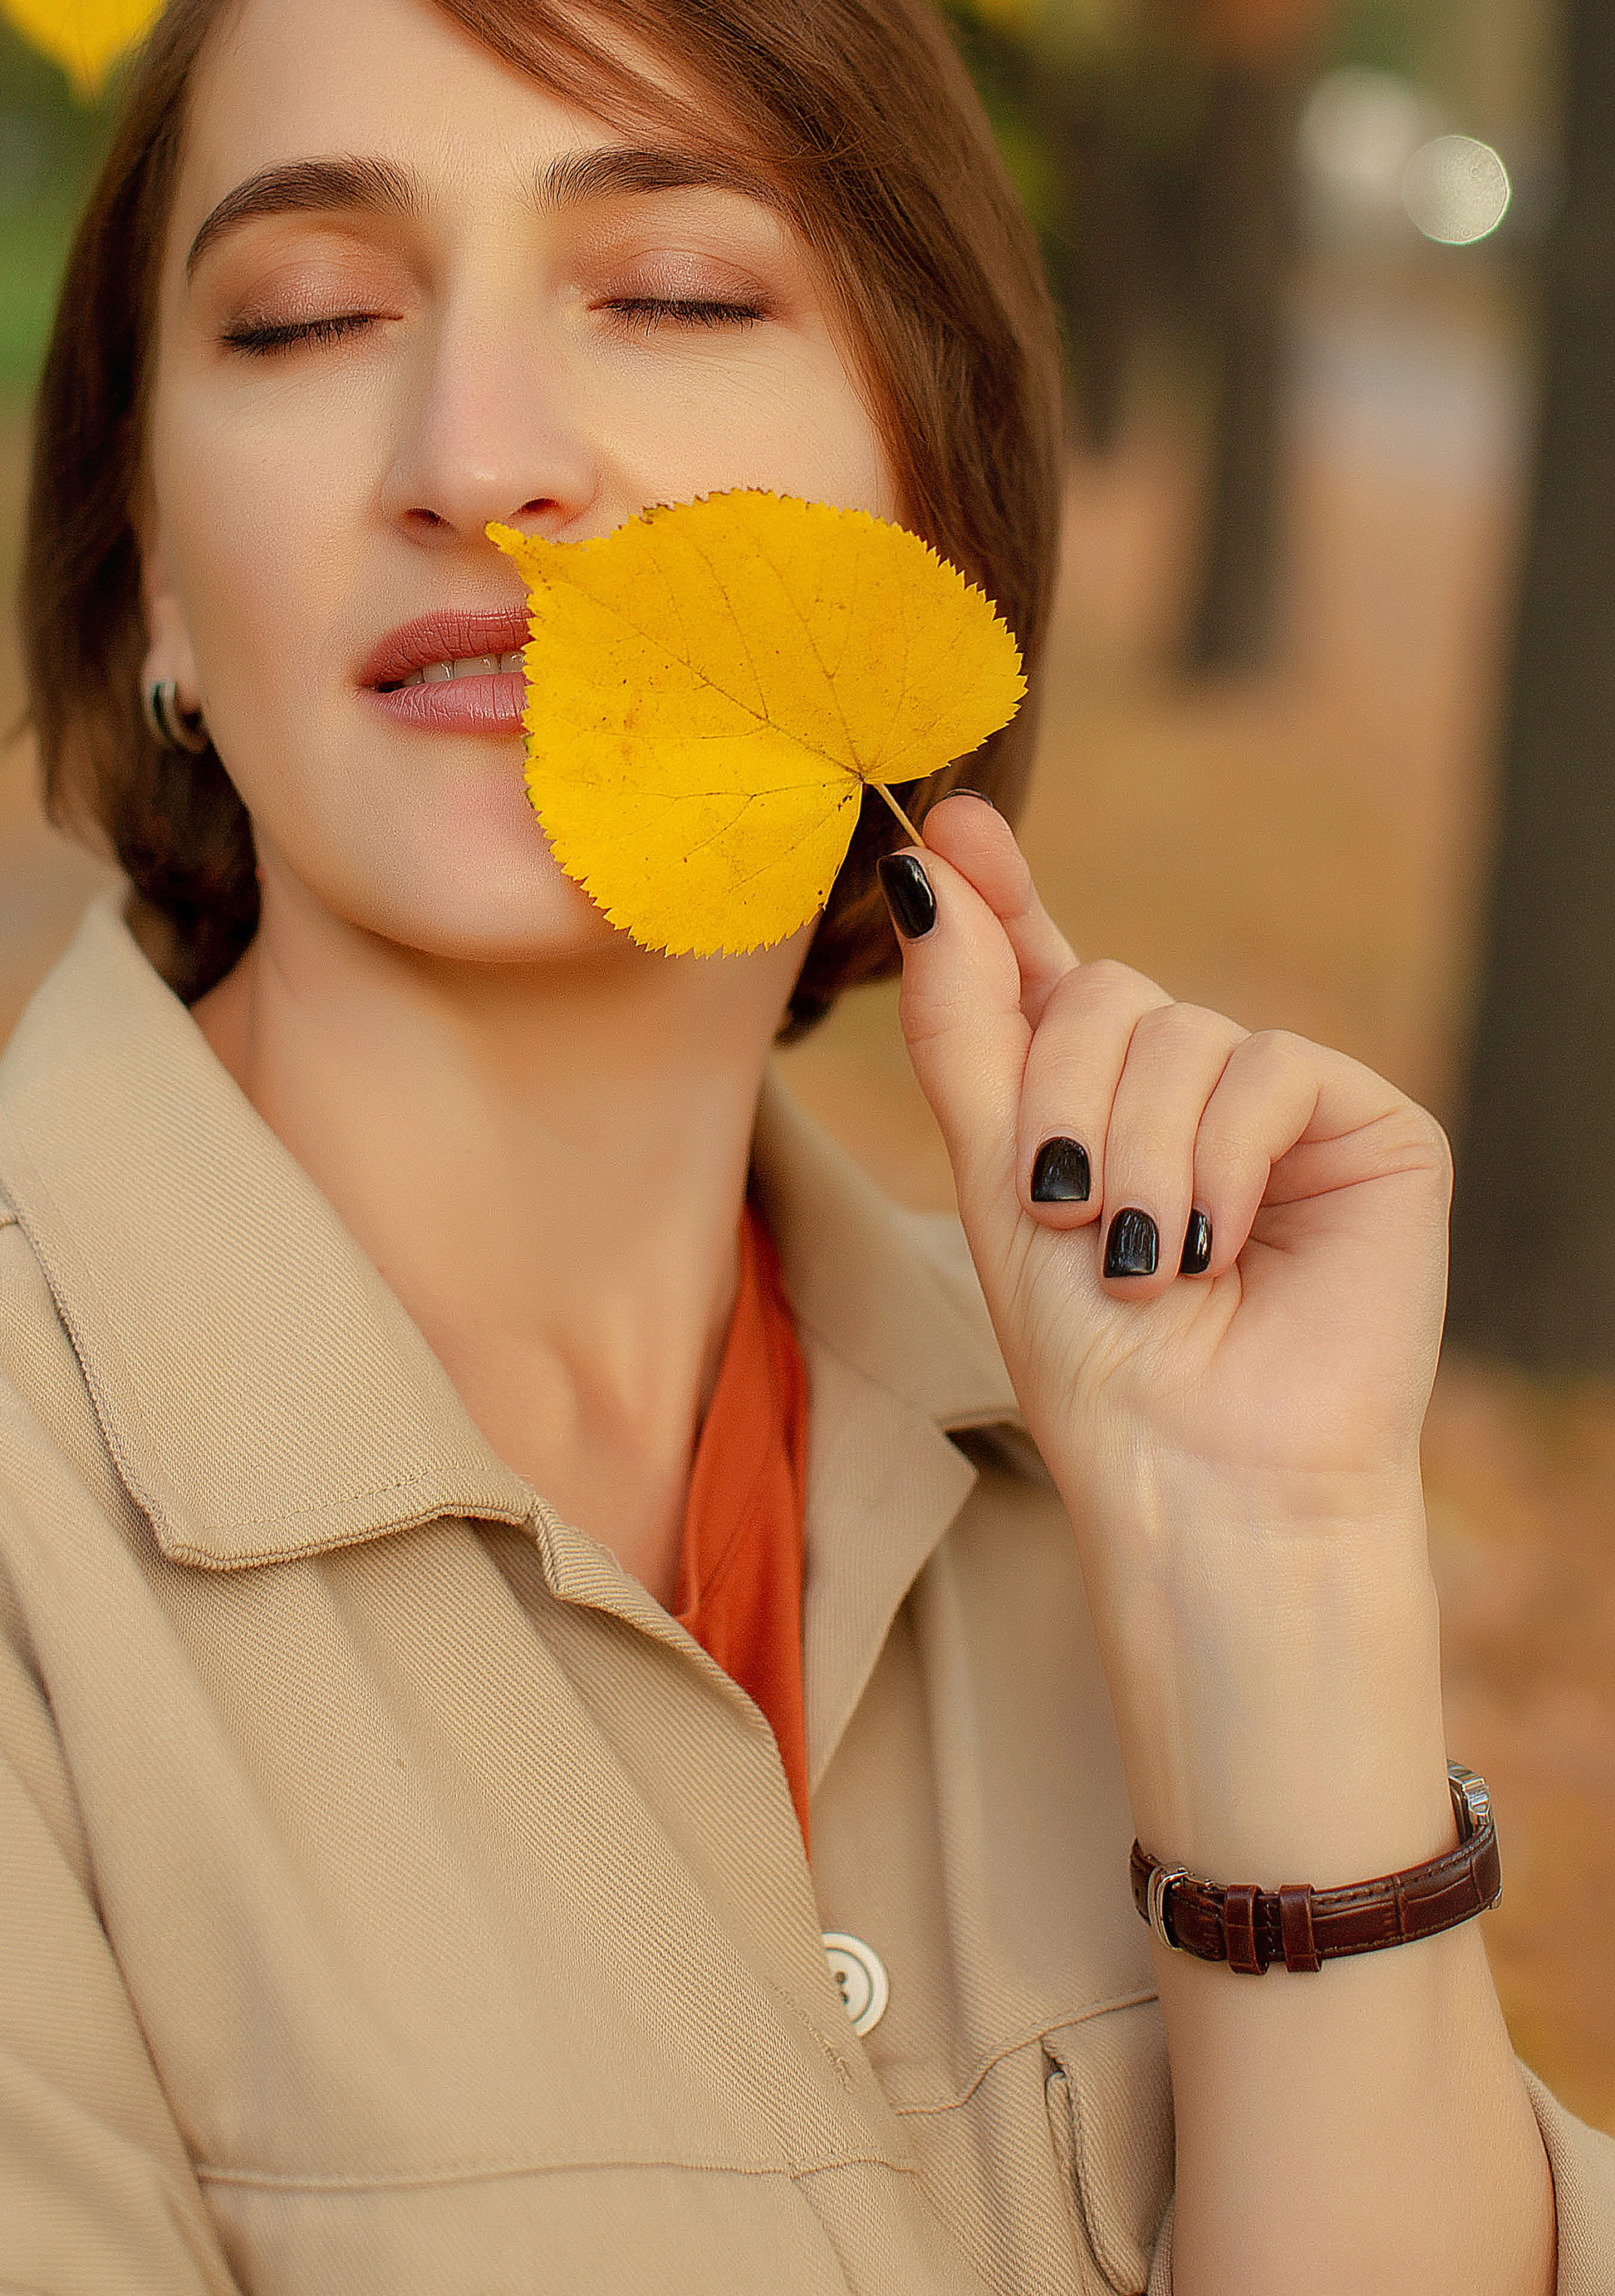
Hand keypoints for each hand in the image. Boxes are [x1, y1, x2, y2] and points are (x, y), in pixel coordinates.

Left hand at [891, 793, 1451, 1560]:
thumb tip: (927, 863)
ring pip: (1178, 1028)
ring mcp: (1279, 1101)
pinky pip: (1264, 1067)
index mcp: (1093, 1098)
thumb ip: (965, 1018)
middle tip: (1064, 1216)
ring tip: (1137, 1263)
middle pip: (1104, 991)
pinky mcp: (1368, 1125)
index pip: (1047, 971)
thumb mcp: (997, 1171)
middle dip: (1059, 1103)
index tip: (949, 824)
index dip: (1003, 896)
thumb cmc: (1090, 1357)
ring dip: (1133, 1154)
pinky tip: (1213, 1249)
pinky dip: (1218, 1160)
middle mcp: (1186, 1086)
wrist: (1200, 1471)